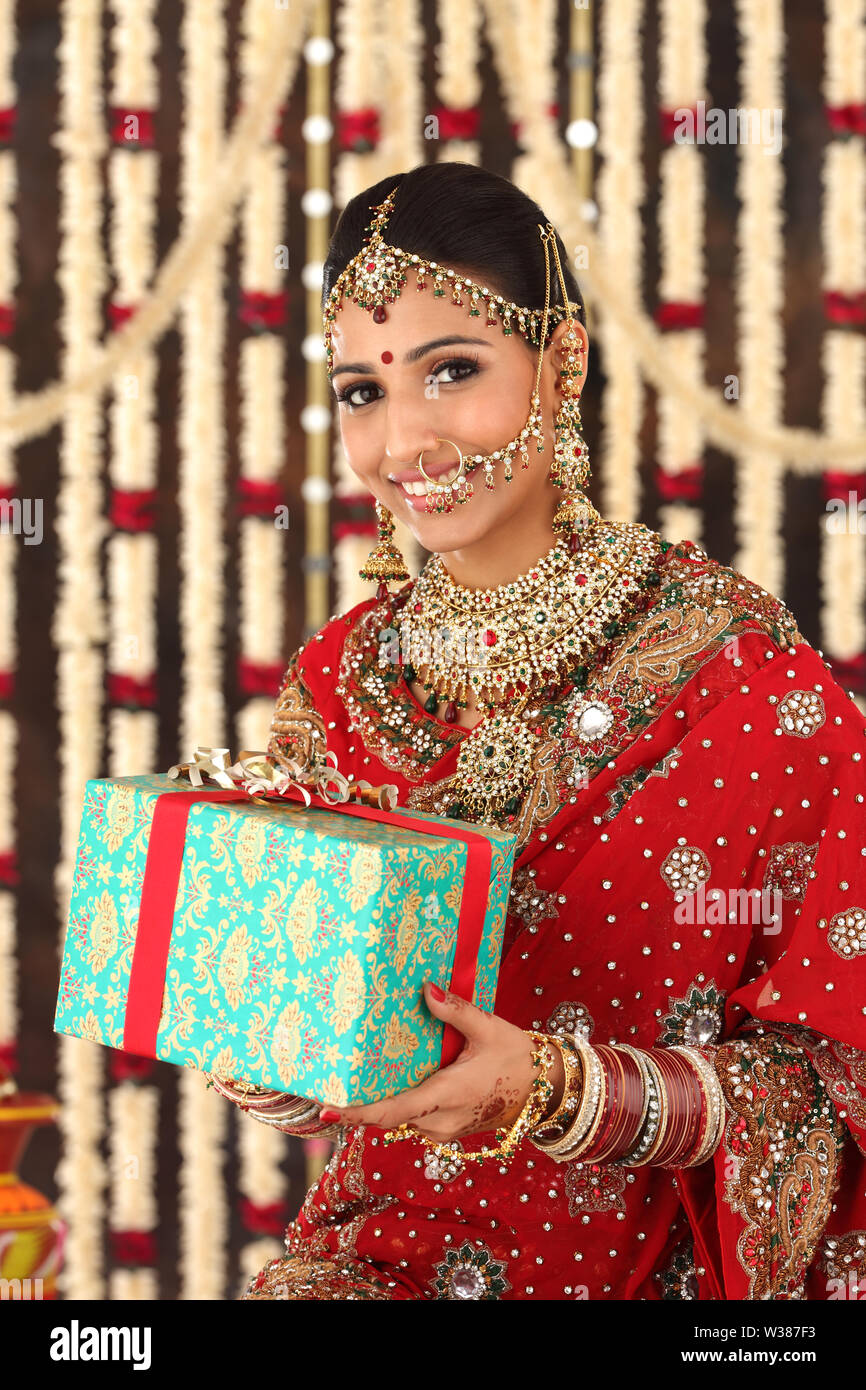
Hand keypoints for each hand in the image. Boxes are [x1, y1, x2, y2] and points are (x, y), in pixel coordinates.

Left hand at [317, 981, 564, 1142]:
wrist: (545, 1090)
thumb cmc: (518, 1058)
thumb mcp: (489, 1029)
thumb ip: (456, 1010)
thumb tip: (427, 989)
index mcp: (446, 1095)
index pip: (392, 1112)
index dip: (357, 1112)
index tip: (327, 1108)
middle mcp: (440, 1120)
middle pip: (388, 1116)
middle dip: (361, 1102)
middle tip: (330, 1080)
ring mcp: (444, 1129)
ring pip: (401, 1118)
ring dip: (382, 1102)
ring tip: (356, 1076)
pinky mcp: (448, 1129)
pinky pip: (414, 1119)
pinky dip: (400, 1103)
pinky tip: (392, 1081)